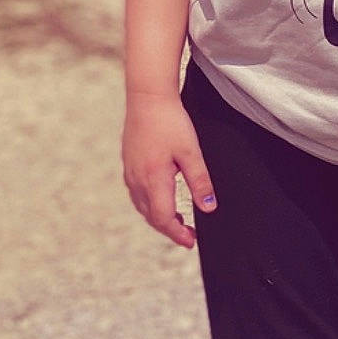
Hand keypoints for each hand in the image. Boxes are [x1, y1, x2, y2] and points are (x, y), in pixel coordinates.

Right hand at [122, 93, 217, 248]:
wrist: (147, 97)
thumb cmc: (170, 122)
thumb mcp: (191, 152)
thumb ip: (200, 182)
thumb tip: (208, 209)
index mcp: (154, 180)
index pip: (163, 219)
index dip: (177, 234)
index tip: (191, 242)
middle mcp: (138, 180)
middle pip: (152, 217)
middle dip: (170, 229)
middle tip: (189, 235)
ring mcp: (130, 172)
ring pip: (143, 207)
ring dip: (159, 218)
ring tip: (178, 221)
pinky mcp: (129, 164)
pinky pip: (137, 194)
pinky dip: (150, 205)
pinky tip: (161, 199)